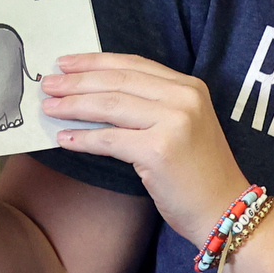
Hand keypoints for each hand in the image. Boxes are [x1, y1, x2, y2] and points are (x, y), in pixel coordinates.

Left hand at [40, 53, 249, 242]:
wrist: (225, 210)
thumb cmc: (199, 174)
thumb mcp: (184, 126)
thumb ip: (153, 106)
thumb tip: (98, 95)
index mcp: (189, 87)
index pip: (133, 65)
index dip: (95, 62)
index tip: (66, 63)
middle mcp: (184, 98)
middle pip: (117, 81)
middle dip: (77, 82)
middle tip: (47, 84)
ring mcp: (173, 122)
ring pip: (110, 106)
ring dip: (73, 106)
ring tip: (48, 108)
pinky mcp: (159, 150)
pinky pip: (109, 140)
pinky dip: (83, 139)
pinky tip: (63, 139)